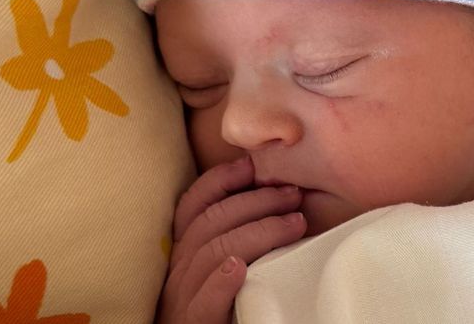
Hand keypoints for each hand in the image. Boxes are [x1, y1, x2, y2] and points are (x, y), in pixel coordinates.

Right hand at [158, 157, 306, 323]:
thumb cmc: (222, 307)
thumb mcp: (221, 265)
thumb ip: (238, 237)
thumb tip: (277, 201)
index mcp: (185, 252)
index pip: (193, 205)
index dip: (221, 180)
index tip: (252, 165)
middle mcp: (179, 269)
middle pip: (211, 221)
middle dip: (256, 201)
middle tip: (293, 196)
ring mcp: (184, 296)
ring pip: (214, 253)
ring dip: (258, 232)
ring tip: (294, 224)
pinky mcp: (196, 323)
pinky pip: (204, 300)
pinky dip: (221, 281)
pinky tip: (239, 269)